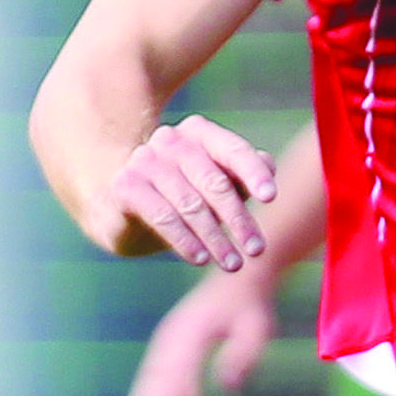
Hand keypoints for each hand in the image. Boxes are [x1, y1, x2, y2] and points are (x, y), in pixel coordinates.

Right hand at [107, 116, 276, 270]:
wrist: (124, 206)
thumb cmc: (184, 191)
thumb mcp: (217, 183)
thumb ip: (242, 175)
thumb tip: (269, 167)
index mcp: (199, 132)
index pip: (233, 150)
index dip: (253, 173)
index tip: (271, 198)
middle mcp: (171, 139)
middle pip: (214, 182)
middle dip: (238, 219)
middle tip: (257, 250)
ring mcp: (145, 160)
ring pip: (190, 204)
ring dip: (215, 238)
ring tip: (233, 264)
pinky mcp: (125, 185)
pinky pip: (162, 216)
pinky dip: (185, 240)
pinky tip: (201, 259)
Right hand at [121, 271, 277, 395]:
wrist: (236, 280)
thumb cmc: (248, 306)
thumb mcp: (255, 327)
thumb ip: (242, 355)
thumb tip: (228, 390)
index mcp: (187, 333)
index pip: (172, 374)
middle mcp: (171, 339)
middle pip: (156, 381)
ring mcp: (168, 345)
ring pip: (154, 381)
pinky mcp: (172, 352)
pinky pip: (163, 380)